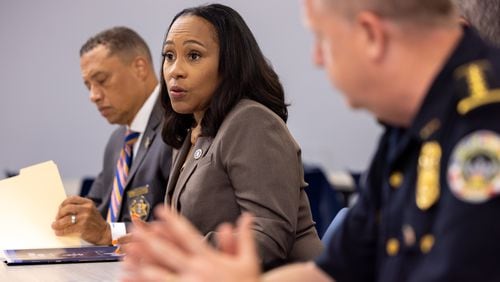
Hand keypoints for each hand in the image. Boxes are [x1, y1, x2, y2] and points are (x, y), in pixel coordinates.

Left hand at [51, 195, 110, 244]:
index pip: (72, 199)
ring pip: (65, 219)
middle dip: (59, 214)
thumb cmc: (94, 222)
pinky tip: (59, 232)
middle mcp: (87, 209)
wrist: (104, 232)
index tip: (60, 208)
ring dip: (57, 223)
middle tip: (56, 219)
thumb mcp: (90, 211)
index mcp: (88, 203)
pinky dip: (61, 231)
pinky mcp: (82, 227)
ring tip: (54, 226)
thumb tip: (61, 211)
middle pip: (67, 208)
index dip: (63, 203)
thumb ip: (79, 208)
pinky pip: (67, 229)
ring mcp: (85, 218)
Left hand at [121, 205, 260, 281]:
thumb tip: (247, 216)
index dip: (173, 221)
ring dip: (142, 266)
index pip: (188, 235)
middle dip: (150, 240)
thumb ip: (245, 237)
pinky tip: (132, 280)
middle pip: (168, 253)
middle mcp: (197, 272)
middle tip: (134, 229)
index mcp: (210, 259)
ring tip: (126, 258)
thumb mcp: (250, 260)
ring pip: (160, 276)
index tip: (161, 209)